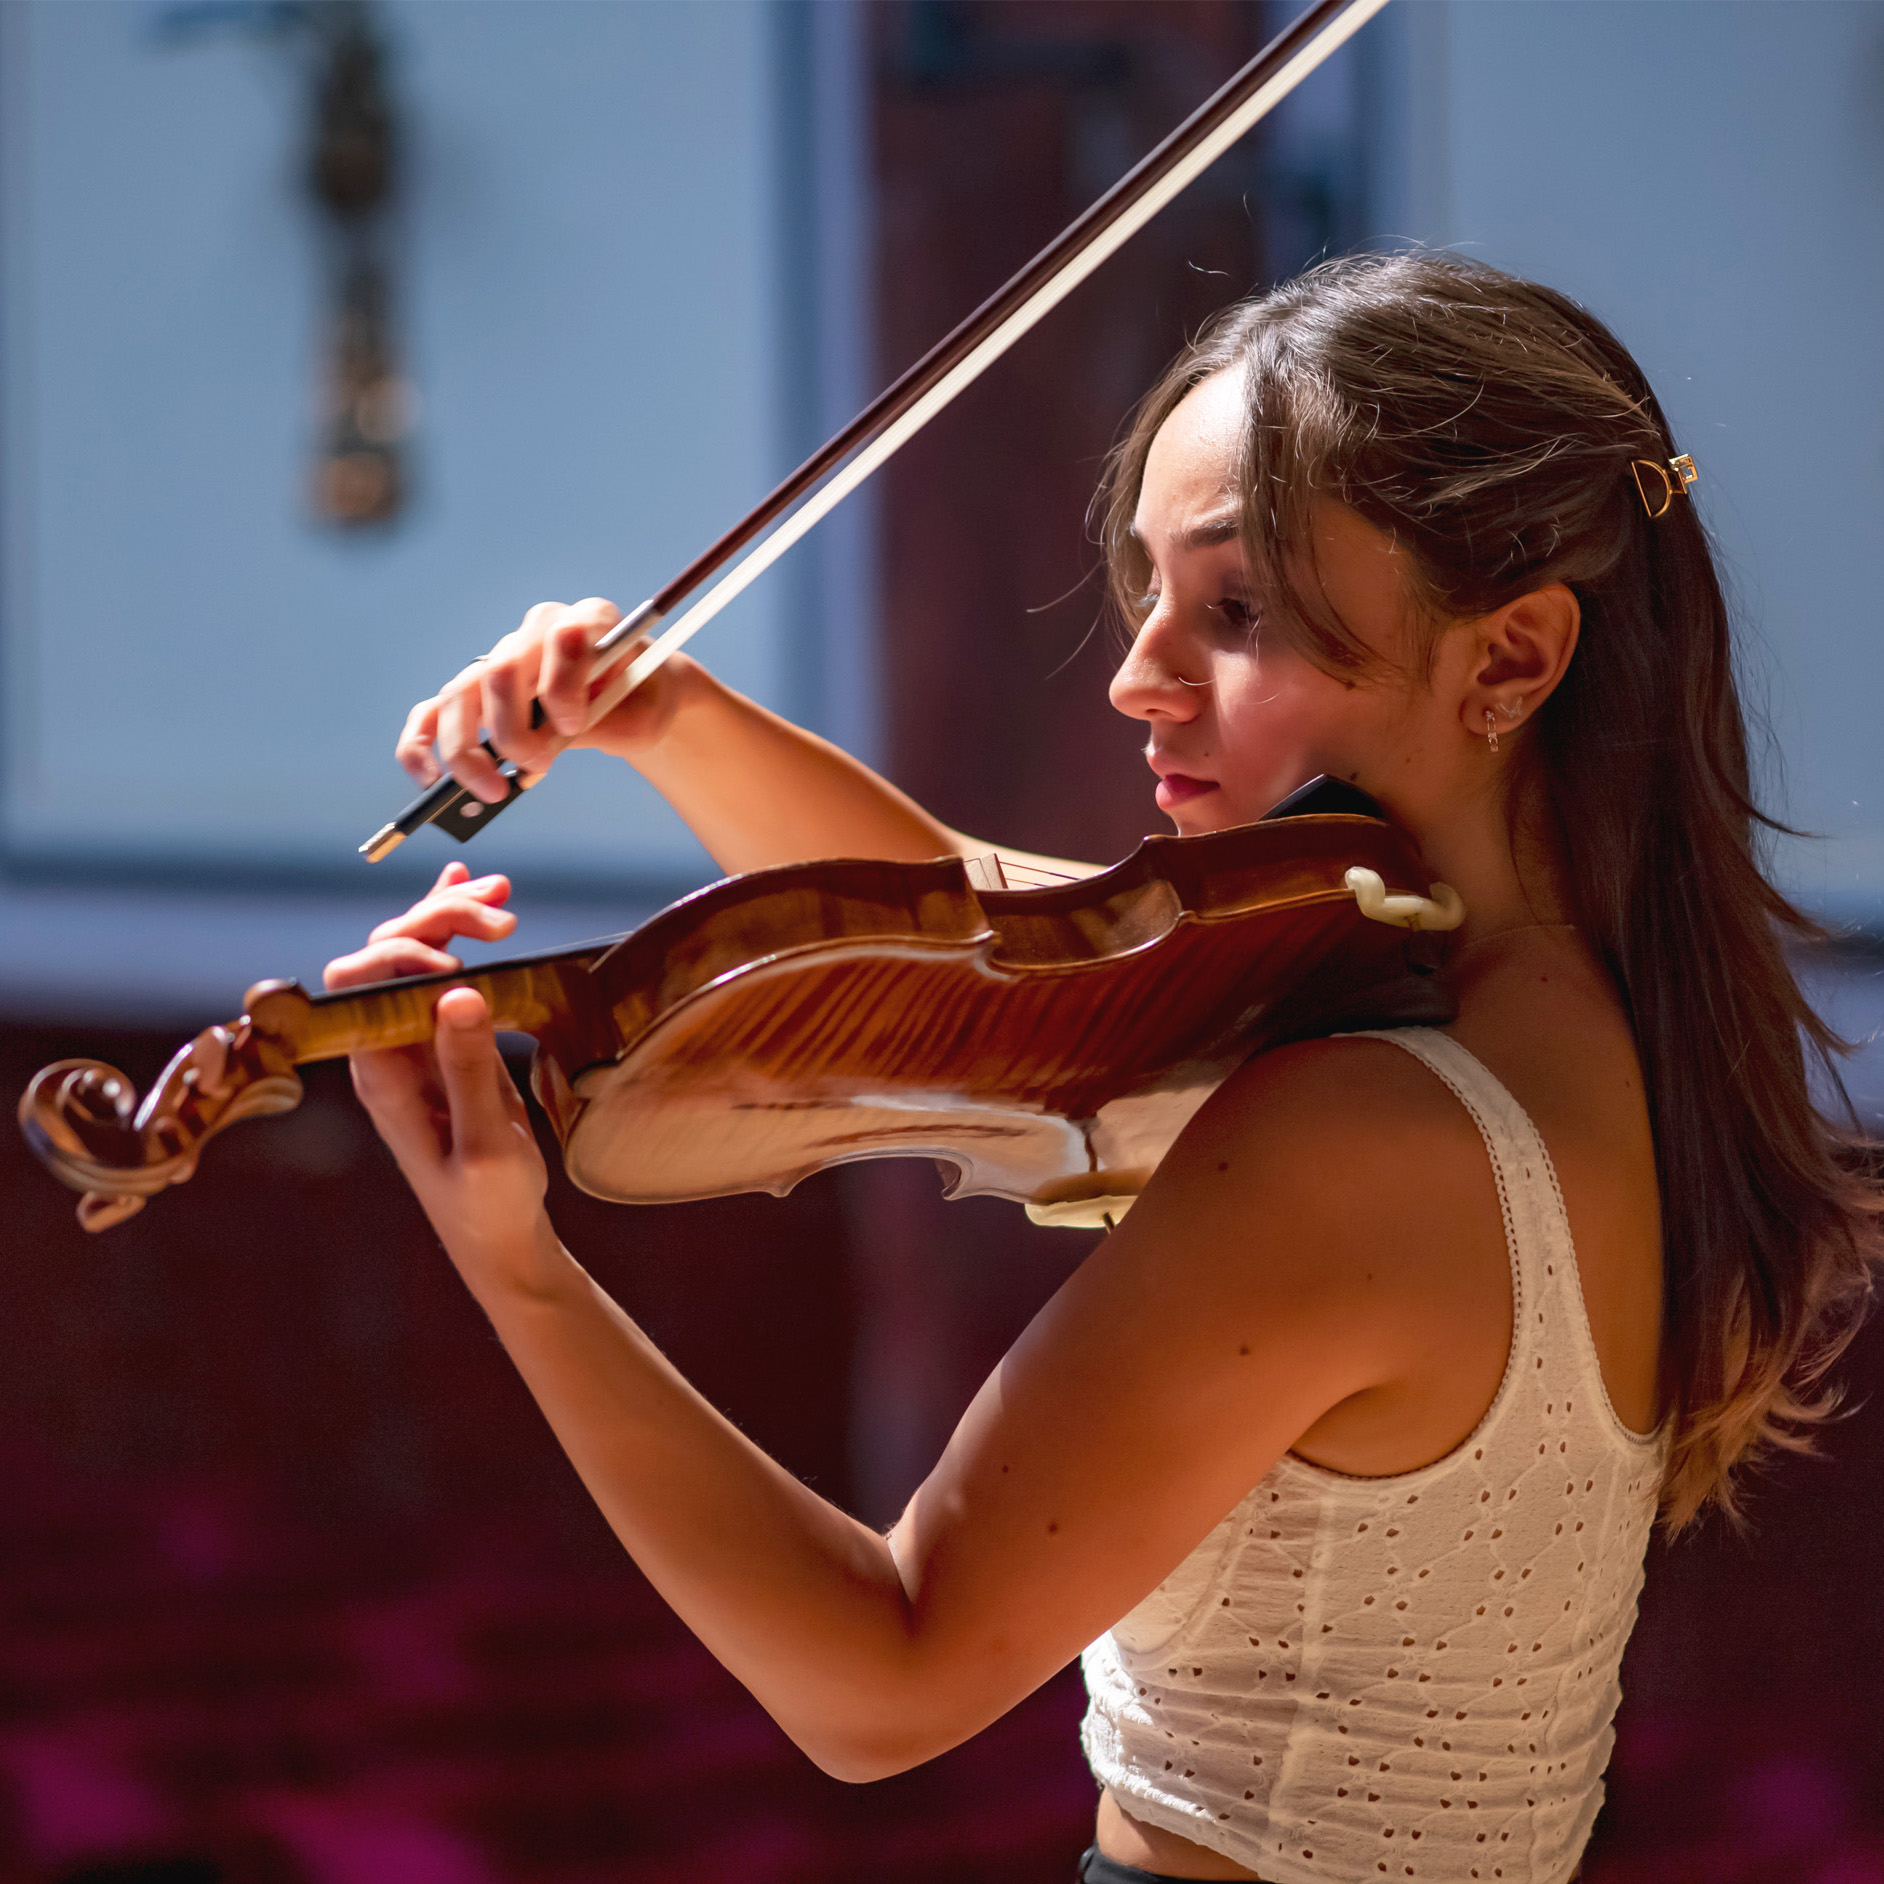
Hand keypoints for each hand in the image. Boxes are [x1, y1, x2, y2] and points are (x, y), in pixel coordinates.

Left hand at [324, 863, 555, 1280]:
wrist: (498, 1235)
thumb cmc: (487, 1204)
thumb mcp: (484, 1146)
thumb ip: (469, 1071)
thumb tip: (458, 992)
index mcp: (378, 1072)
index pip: (356, 983)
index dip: (400, 956)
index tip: (459, 966)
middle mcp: (386, 1046)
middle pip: (385, 952)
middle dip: (437, 921)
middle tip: (504, 917)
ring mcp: (414, 1039)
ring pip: (412, 951)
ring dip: (450, 914)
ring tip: (502, 896)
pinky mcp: (445, 1038)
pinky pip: (438, 967)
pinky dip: (454, 927)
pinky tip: (470, 892)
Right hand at [396, 597, 698, 804]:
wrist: (637, 697)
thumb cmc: (642, 701)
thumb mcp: (645, 716)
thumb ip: (604, 725)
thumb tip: (542, 750)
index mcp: (589, 620)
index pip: (563, 636)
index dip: (563, 685)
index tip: (574, 726)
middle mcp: (537, 631)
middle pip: (500, 672)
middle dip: (512, 730)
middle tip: (537, 767)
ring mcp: (502, 658)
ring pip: (460, 695)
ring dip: (468, 750)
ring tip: (494, 791)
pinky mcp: (478, 691)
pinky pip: (433, 713)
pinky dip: (422, 745)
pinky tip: (430, 781)